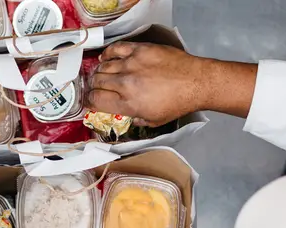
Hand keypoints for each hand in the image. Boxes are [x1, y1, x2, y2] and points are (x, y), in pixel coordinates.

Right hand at [88, 42, 210, 125]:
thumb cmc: (178, 102)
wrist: (196, 82)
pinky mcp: (139, 50)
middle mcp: (126, 83)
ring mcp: (132, 64)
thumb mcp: (154, 120)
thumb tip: (127, 115)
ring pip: (103, 66)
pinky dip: (108, 53)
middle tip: (96, 87)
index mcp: (128, 104)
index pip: (95, 100)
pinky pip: (115, 49)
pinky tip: (107, 58)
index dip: (89, 101)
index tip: (90, 100)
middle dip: (93, 86)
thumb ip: (135, 118)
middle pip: (96, 82)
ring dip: (100, 71)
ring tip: (103, 74)